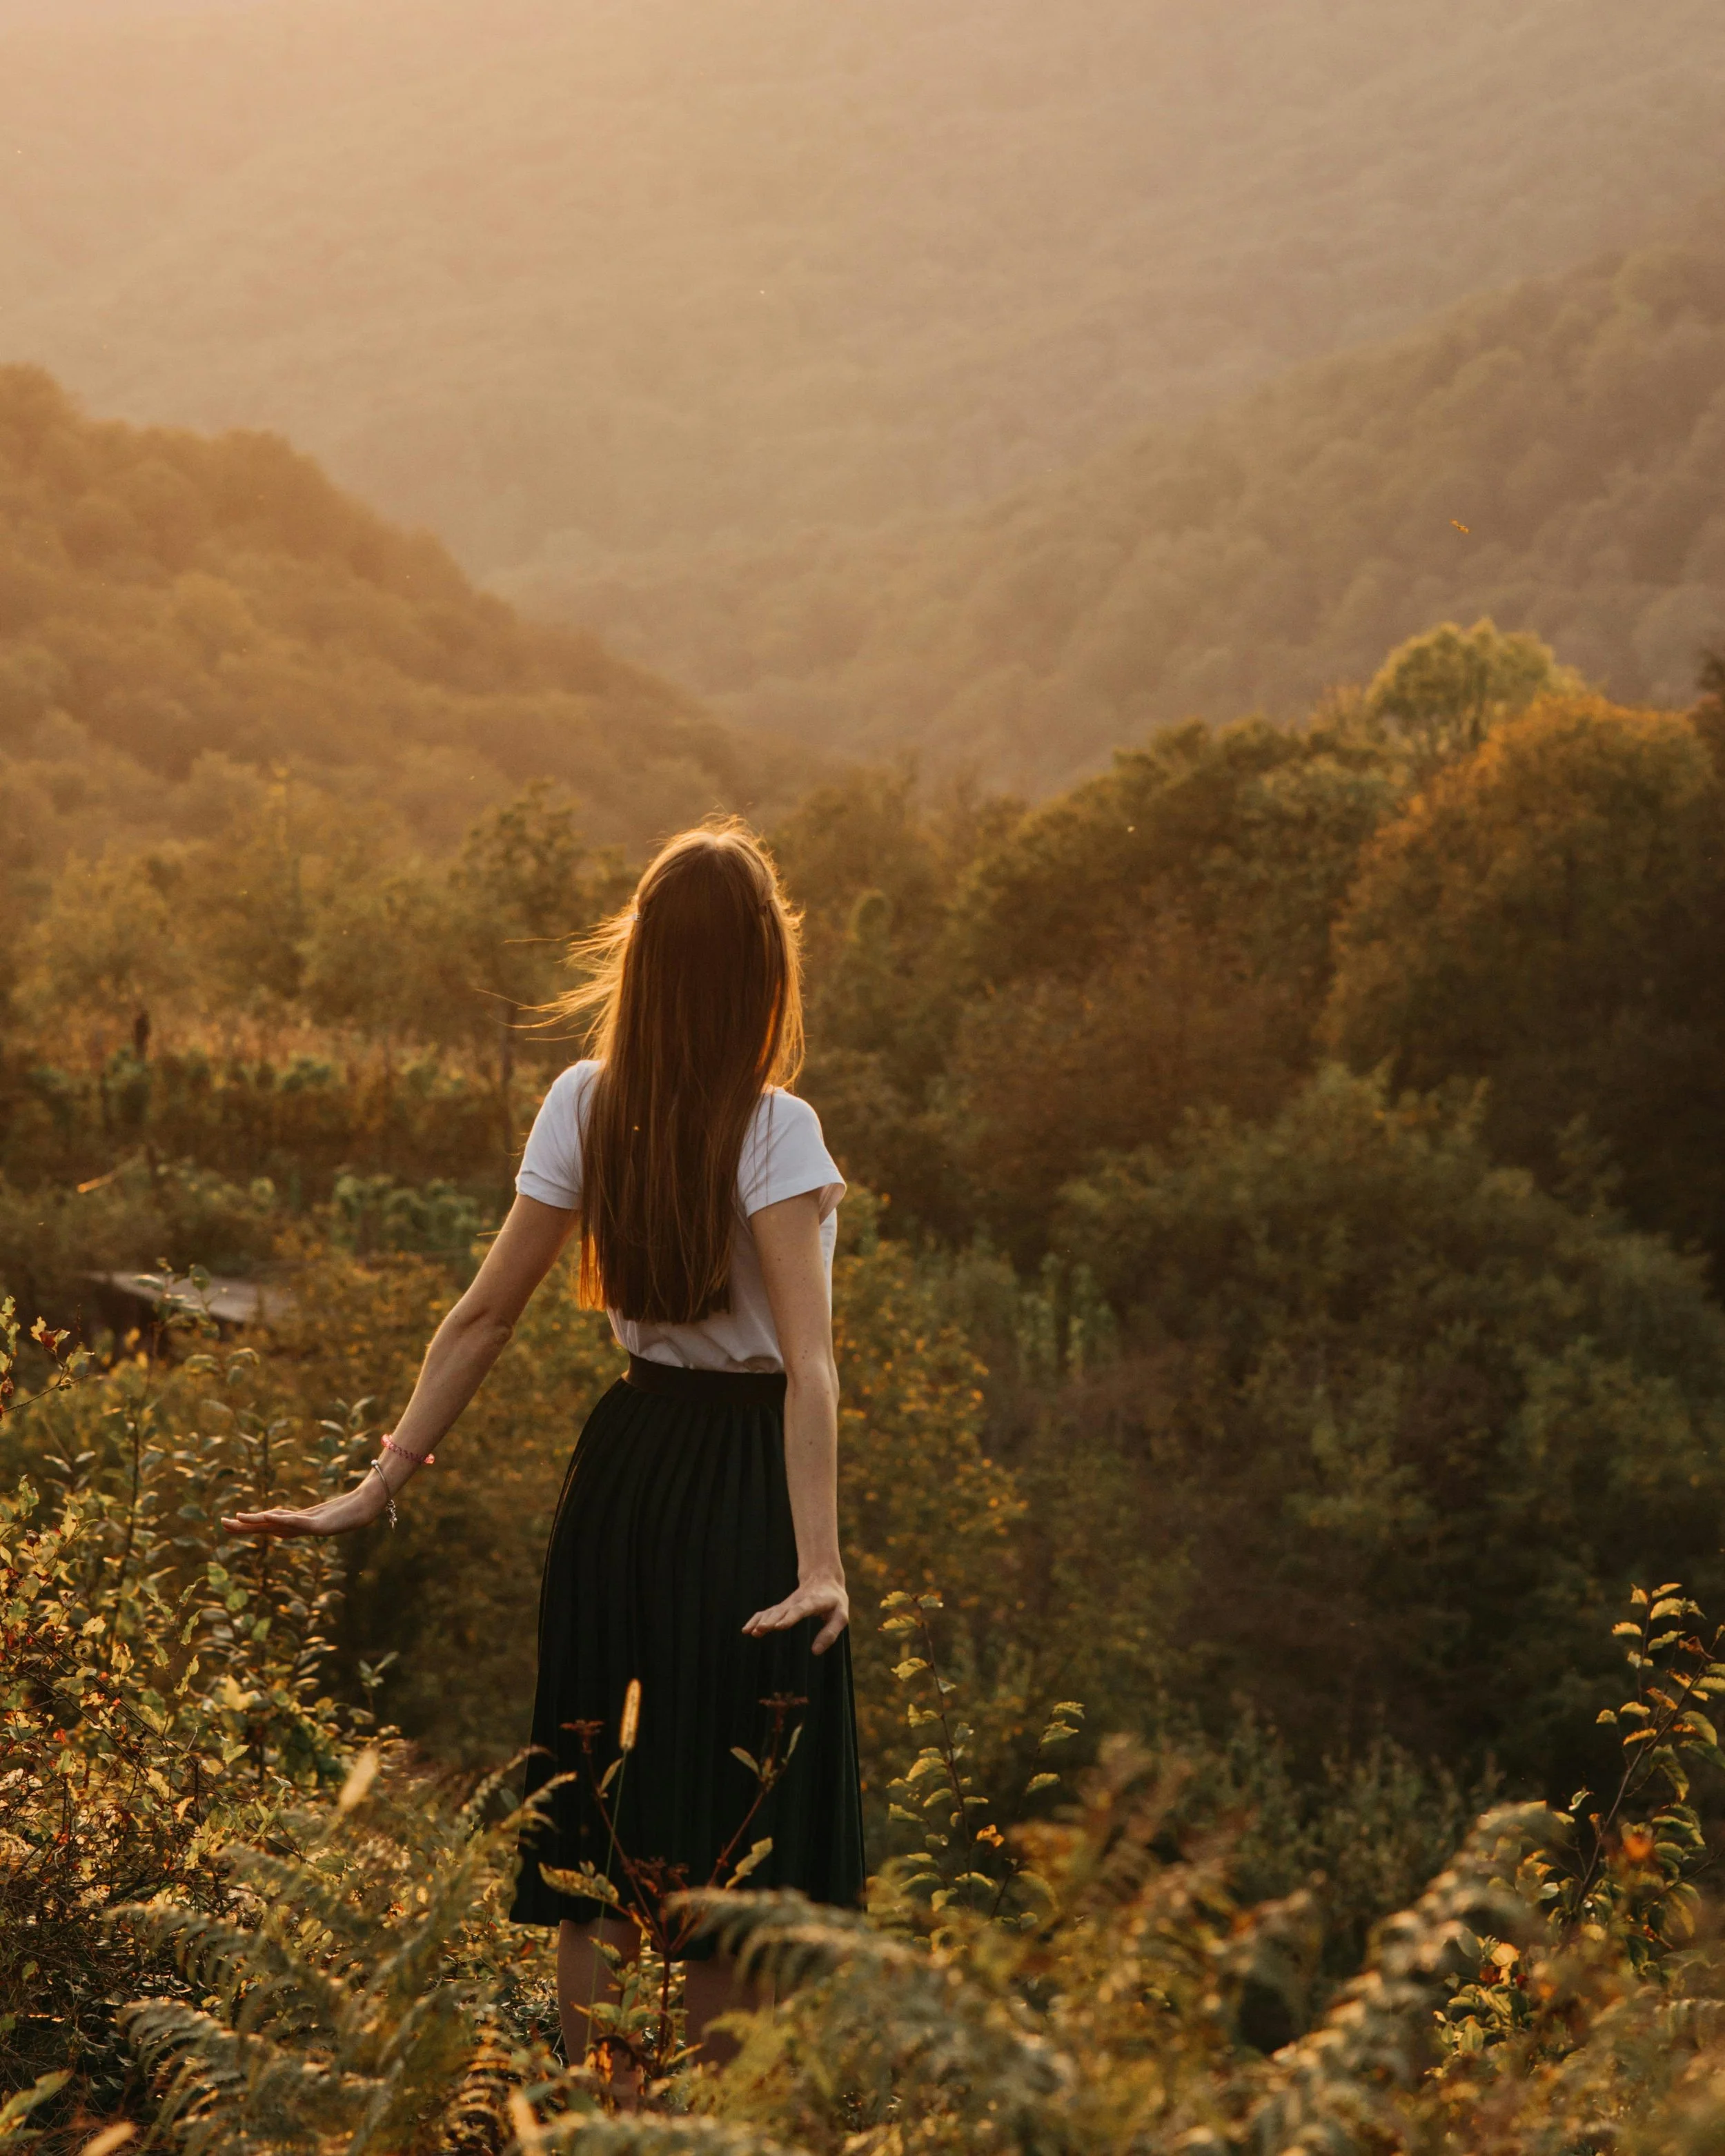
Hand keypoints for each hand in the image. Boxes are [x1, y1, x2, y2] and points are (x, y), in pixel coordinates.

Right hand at [222, 1471, 390, 1539]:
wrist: (367, 1509)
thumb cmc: (348, 1510)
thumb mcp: (323, 1511)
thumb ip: (308, 1513)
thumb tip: (298, 1513)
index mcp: (298, 1523)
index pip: (267, 1524)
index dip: (249, 1523)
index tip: (230, 1521)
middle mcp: (299, 1527)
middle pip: (266, 1526)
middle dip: (244, 1527)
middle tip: (222, 1524)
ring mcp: (308, 1526)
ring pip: (276, 1525)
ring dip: (256, 1523)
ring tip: (237, 1519)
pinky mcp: (320, 1524)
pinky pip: (296, 1521)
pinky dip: (281, 1520)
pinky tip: (268, 1516)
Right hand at [744, 1575, 848, 1654]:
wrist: (823, 1579)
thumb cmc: (835, 1601)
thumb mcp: (841, 1616)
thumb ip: (830, 1633)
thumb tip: (815, 1651)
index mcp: (814, 1601)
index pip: (800, 1609)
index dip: (789, 1617)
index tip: (778, 1626)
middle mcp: (797, 1601)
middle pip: (782, 1610)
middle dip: (771, 1620)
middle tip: (760, 1630)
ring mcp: (788, 1603)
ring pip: (772, 1611)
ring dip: (761, 1621)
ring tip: (751, 1632)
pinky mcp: (782, 1607)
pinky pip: (767, 1612)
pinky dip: (756, 1619)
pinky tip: (746, 1629)